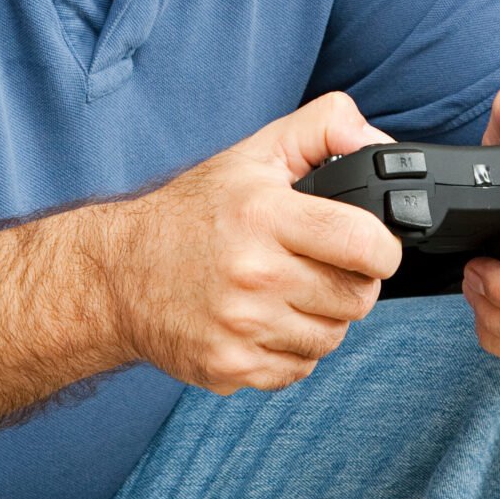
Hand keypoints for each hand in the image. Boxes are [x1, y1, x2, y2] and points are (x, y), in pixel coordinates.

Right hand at [94, 92, 402, 392]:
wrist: (117, 275)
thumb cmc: (190, 214)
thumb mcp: (253, 154)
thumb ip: (323, 129)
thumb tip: (376, 142)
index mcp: (263, 215)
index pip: (362, 243)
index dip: (382, 248)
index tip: (372, 247)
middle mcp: (253, 274)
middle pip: (357, 298)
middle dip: (352, 283)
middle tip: (323, 268)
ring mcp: (241, 326)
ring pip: (332, 338)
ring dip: (322, 319)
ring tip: (289, 293)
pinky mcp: (230, 366)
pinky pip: (299, 369)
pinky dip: (292, 350)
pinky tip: (265, 322)